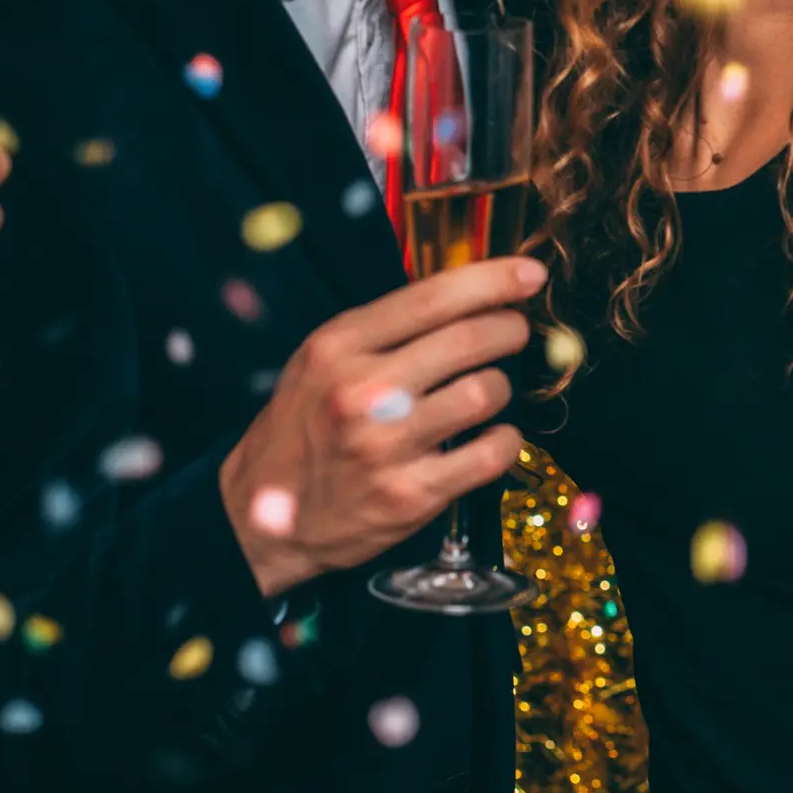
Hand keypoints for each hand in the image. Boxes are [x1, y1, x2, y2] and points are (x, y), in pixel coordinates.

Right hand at [221, 257, 542, 597]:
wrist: (263, 517)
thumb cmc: (302, 429)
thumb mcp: (320, 362)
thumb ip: (382, 331)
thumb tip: (465, 296)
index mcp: (338, 347)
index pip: (431, 298)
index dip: (492, 279)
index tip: (529, 275)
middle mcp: (362, 392)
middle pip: (469, 340)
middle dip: (509, 329)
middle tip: (516, 331)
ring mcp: (387, 446)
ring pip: (485, 394)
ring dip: (500, 388)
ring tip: (486, 392)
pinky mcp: (410, 496)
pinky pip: (490, 455)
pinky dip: (506, 441)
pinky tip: (493, 438)